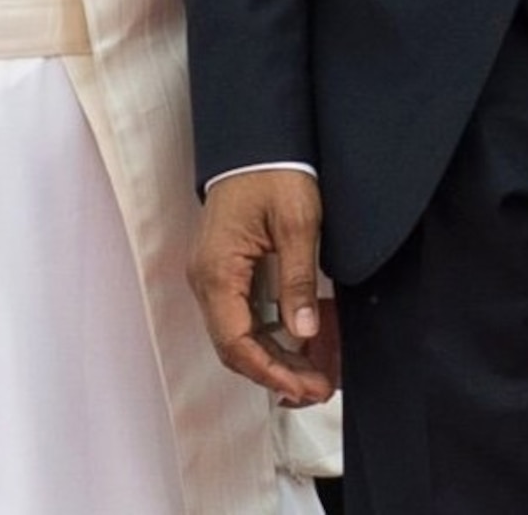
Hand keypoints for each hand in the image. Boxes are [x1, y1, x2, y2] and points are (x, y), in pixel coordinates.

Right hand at [188, 167, 336, 405]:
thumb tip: (302, 332)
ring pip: (241, 336)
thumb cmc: (273, 172)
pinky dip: (272, 336)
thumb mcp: (297, 223)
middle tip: (319, 388)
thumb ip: (298, 279)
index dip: (270, 371)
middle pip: (236, 346)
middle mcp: (208, 280)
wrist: (256, 140)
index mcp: (217, 272)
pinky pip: (245, 316)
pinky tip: (302, 345)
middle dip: (277, 373)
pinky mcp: (227, 272)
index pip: (236, 343)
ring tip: (315, 375)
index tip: (305, 387)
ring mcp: (214, 277)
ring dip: (276, 358)